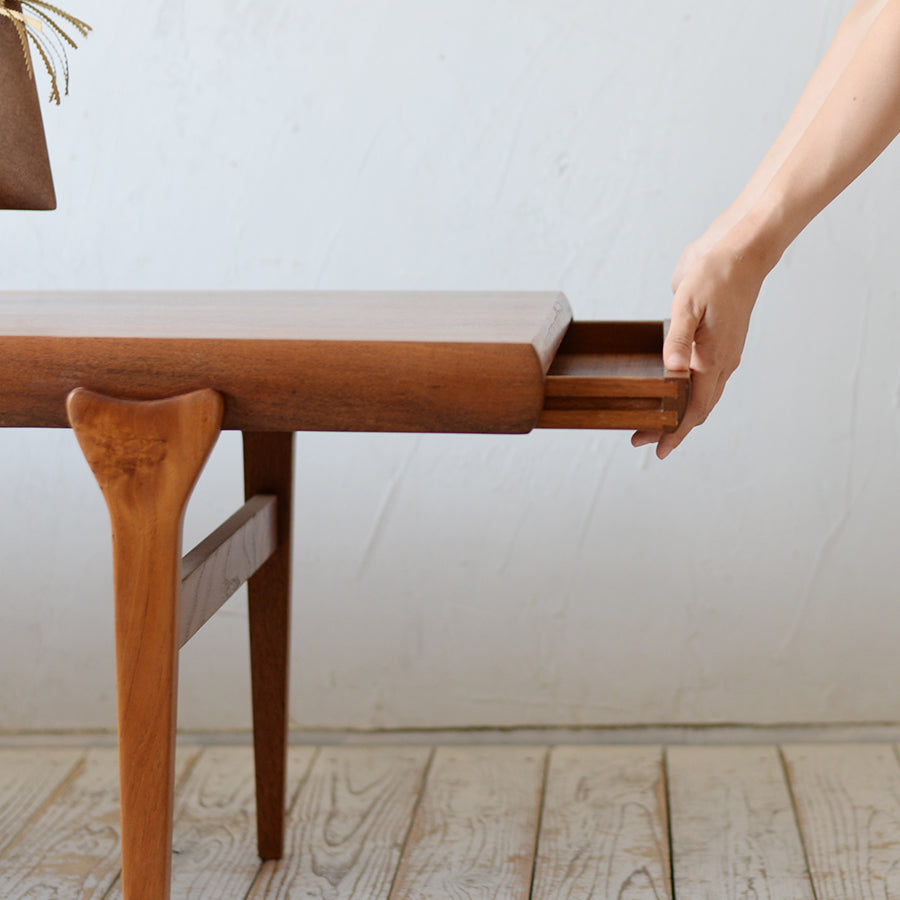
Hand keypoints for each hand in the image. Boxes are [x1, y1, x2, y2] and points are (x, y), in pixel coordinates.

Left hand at [632, 231, 767, 457]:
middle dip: (672, 427)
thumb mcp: (687, 303)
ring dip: (681, 411)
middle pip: (698, 407)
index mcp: (714, 357)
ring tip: (655, 422)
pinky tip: (675, 392)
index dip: (676, 430)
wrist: (742, 248)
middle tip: (642, 439)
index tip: (657, 449)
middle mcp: (721, 360)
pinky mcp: (718, 340)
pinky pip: (706, 377)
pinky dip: (690, 393)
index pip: (695, 407)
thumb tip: (672, 372)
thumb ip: (678, 339)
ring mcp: (722, 351)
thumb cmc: (716, 272)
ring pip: (703, 394)